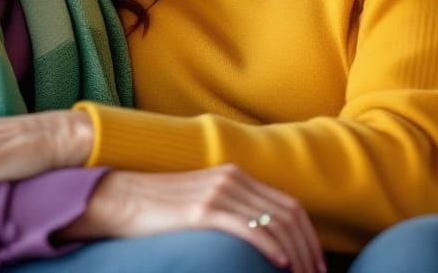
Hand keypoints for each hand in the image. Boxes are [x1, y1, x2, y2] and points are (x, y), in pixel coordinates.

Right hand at [64, 166, 325, 272]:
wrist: (120, 198)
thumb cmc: (158, 206)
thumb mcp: (201, 199)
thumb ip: (230, 208)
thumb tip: (258, 234)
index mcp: (234, 174)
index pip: (288, 204)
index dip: (309, 236)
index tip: (317, 264)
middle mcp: (231, 178)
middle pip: (288, 214)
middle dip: (310, 250)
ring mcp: (218, 193)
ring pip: (275, 223)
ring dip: (296, 254)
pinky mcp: (203, 211)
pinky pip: (249, 229)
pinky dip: (271, 247)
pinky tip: (281, 265)